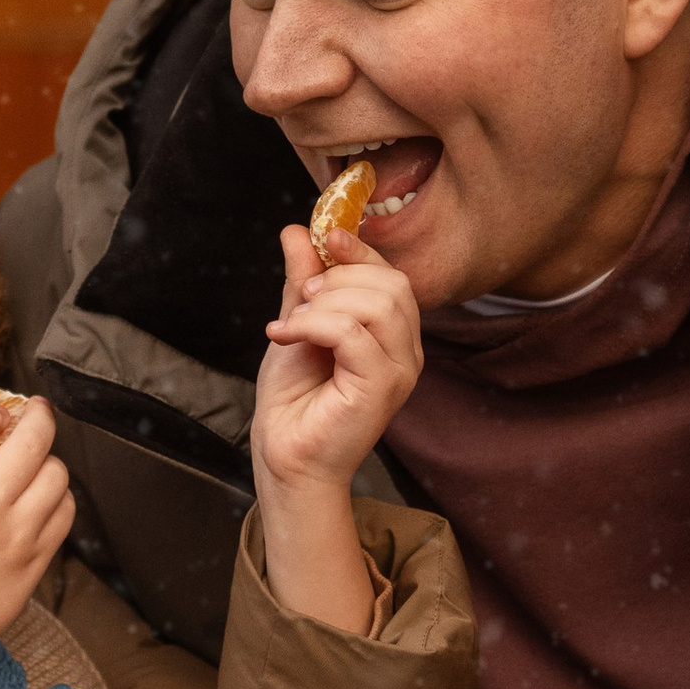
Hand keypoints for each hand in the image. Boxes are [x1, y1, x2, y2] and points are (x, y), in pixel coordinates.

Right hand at [0, 394, 72, 688]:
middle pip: (32, 434)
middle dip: (35, 415)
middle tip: (33, 412)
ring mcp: (17, 531)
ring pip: (57, 470)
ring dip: (46, 461)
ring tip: (32, 467)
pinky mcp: (38, 557)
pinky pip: (65, 510)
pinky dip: (58, 498)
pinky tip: (41, 501)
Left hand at [249, 219, 425, 634]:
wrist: (284, 456)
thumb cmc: (293, 401)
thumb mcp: (296, 324)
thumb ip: (302, 281)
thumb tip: (298, 231)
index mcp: (393, 336)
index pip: (392, 277)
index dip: (361, 250)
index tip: (326, 236)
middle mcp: (406, 353)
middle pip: (392, 284)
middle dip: (338, 277)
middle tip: (299, 298)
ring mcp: (399, 372)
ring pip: (378, 304)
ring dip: (324, 302)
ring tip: (292, 322)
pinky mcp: (380, 388)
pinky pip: (354, 334)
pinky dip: (312, 324)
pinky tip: (283, 335)